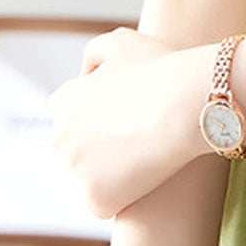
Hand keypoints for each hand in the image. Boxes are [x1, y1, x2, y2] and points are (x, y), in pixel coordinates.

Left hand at [47, 27, 213, 216]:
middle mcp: (59, 137)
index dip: (102, 119)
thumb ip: (94, 52)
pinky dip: (122, 198)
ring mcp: (76, 171)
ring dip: (111, 174)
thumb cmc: (161, 69)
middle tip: (138, 141)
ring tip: (145, 160)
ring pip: (90, 178)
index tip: (128, 119)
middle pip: (77, 150)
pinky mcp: (95, 198)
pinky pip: (104, 204)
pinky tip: (146, 180)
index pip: (72, 117)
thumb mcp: (122, 41)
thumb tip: (84, 75)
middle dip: (100, 149)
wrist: (186, 104)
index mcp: (62, 102)